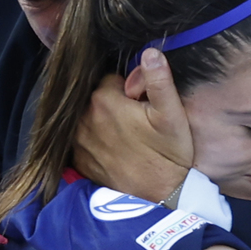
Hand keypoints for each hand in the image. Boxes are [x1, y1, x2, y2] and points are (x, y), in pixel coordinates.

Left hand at [76, 49, 193, 205]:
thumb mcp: (173, 115)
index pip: (111, 78)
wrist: (159, 197)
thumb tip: (150, 52)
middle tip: (138, 122)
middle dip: (114, 103)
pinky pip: (83, 139)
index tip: (144, 105)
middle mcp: (82, 118)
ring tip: (127, 137)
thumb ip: (159, 81)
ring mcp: (77, 141)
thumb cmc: (168, 155)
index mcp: (103, 100)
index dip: (130, 89)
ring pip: (88, 117)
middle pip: (97, 97)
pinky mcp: (78, 160)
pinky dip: (95, 140)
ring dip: (102, 121)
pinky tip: (116, 150)